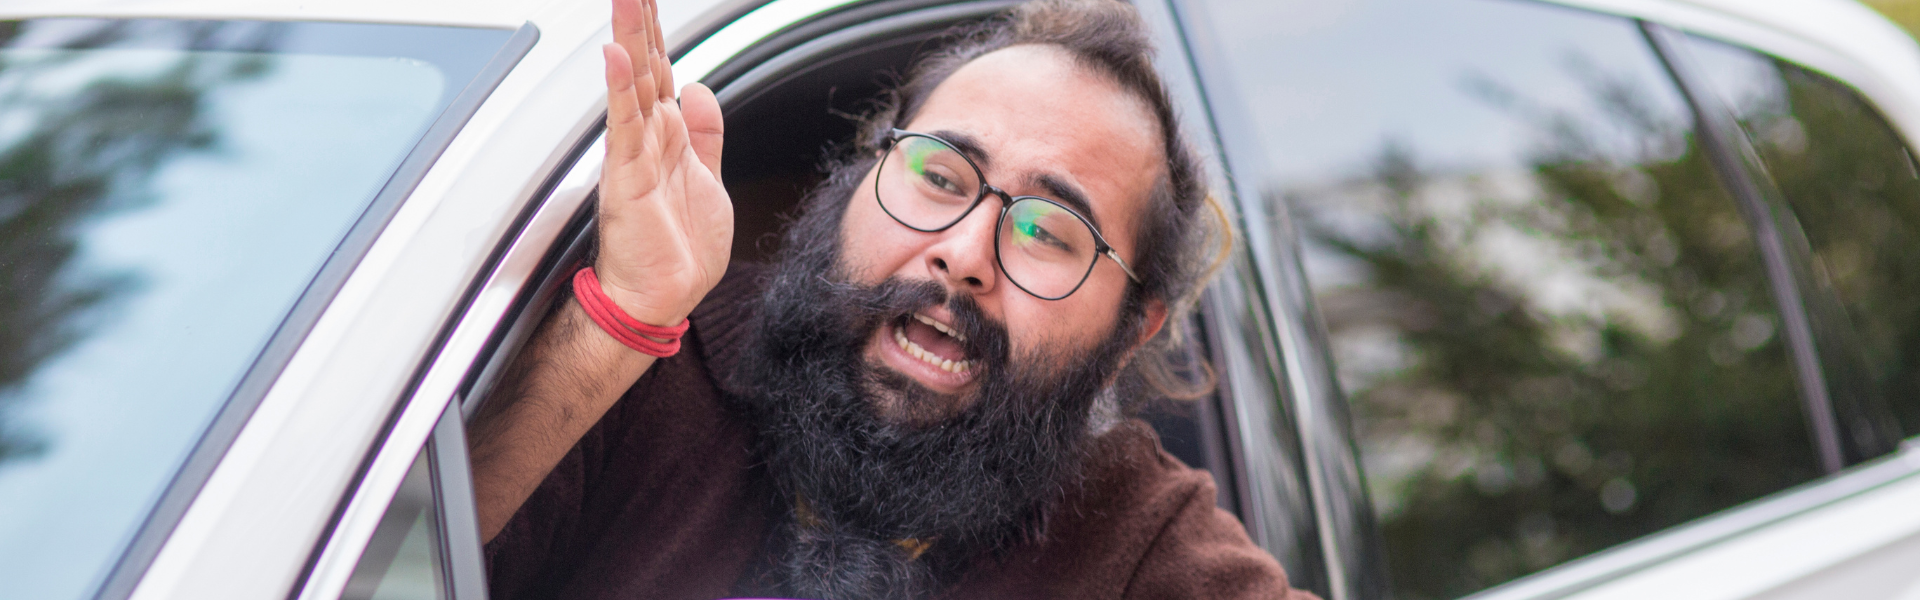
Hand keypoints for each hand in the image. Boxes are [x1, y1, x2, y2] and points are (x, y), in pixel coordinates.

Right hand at [594, 0, 731, 326]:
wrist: (659, 300)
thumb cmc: (676, 252)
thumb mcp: (708, 179)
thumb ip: (706, 134)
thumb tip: (701, 89)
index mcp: (669, 138)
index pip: (663, 71)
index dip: (659, 33)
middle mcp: (649, 140)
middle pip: (646, 66)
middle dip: (640, 22)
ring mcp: (636, 156)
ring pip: (633, 84)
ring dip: (629, 39)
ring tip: (624, 0)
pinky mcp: (629, 178)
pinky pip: (625, 126)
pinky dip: (620, 90)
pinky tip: (615, 58)